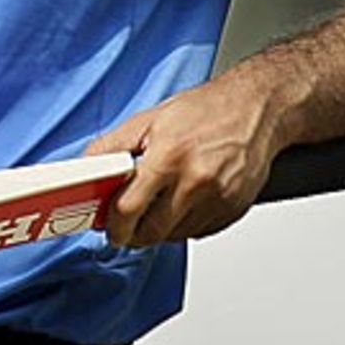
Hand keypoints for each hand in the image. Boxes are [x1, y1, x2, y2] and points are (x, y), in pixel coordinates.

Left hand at [86, 75, 282, 246]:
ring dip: (160, 227)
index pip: (129, 209)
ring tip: (160, 199)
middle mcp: (195, 182)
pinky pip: (198, 232)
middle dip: (134, 232)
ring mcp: (217, 199)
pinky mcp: (233, 211)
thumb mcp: (150, 119)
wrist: (258, 109)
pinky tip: (185, 198)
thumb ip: (114, 146)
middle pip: (152, 232)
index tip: (108, 226)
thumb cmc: (206, 110)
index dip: (114, 224)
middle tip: (127, 220)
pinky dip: (185, 223)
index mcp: (169, 157)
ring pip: (175, 236)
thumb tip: (87, 166)